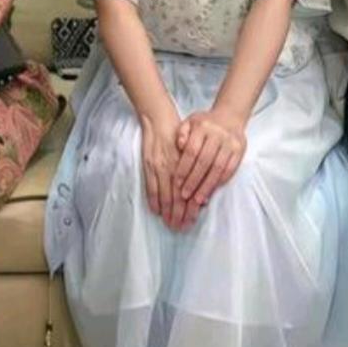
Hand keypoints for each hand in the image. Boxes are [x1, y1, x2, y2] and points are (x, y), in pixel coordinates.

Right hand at [140, 108, 194, 231]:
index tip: (191, 220)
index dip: (189, 207)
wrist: (159, 118)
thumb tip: (198, 184)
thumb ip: (192, 166)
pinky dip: (154, 200)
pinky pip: (151, 186)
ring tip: (170, 224)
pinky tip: (156, 211)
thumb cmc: (177, 133)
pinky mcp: (149, 164)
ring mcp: (160, 166)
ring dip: (168, 211)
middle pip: (177, 196)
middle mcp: (173, 167)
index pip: (188, 191)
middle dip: (179, 214)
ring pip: (165, 194)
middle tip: (181, 228)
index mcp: (185, 164)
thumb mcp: (189, 148)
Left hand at [173, 110, 245, 209]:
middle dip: (194, 180)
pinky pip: (230, 169)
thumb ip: (181, 132)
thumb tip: (178, 145)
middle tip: (185, 195)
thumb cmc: (205, 123)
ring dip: (207, 186)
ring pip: (218, 168)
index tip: (177, 183)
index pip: (192, 150)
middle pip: (204, 162)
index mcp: (202, 126)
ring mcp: (230, 143)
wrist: (230, 116)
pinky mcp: (240, 150)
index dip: (184, 168)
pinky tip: (211, 191)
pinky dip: (220, 182)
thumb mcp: (190, 121)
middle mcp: (218, 134)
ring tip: (197, 199)